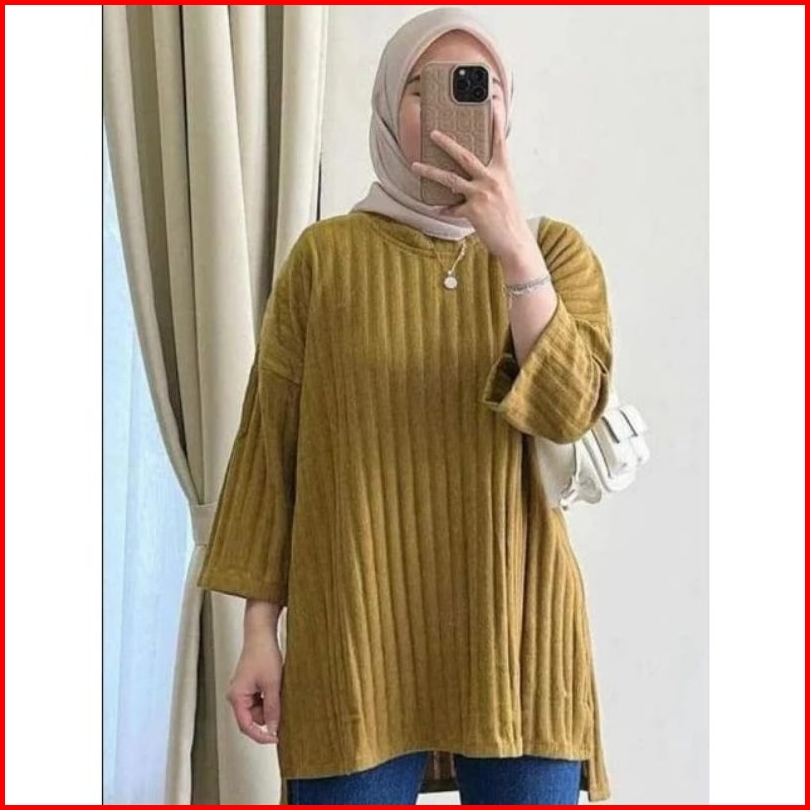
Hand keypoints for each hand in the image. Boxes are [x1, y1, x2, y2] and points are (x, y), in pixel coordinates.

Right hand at [226, 630, 283, 744]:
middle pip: (252, 718)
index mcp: (236, 697)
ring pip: (257, 710)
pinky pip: (259, 700)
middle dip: (268, 715)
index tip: (275, 739)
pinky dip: (268, 698)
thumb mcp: (272, 684)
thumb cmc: (263, 654)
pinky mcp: (248, 686)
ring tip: (278, 688)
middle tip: (282, 704)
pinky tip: (275, 686)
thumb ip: (273, 708)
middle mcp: (236, 696)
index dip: (260, 736)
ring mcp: (242, 691)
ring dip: (269, 705)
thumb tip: (274, 728)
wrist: (261, 634)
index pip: (246, 726)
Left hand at [410, 103, 536, 261]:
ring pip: (449, 179)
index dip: (496, 124)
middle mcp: (492, 179)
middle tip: (432, 133)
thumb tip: (472, 176)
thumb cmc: (510, 218)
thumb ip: (492, 180)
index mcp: (503, 172)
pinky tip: (435, 208)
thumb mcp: (506, 193)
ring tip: (415, 166)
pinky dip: (444, 209)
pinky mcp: (472, 211)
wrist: (516, 242)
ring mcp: (481, 194)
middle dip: (446, 143)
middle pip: (464, 156)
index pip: (499, 143)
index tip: (492, 105)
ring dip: (430, 171)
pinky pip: (452, 208)